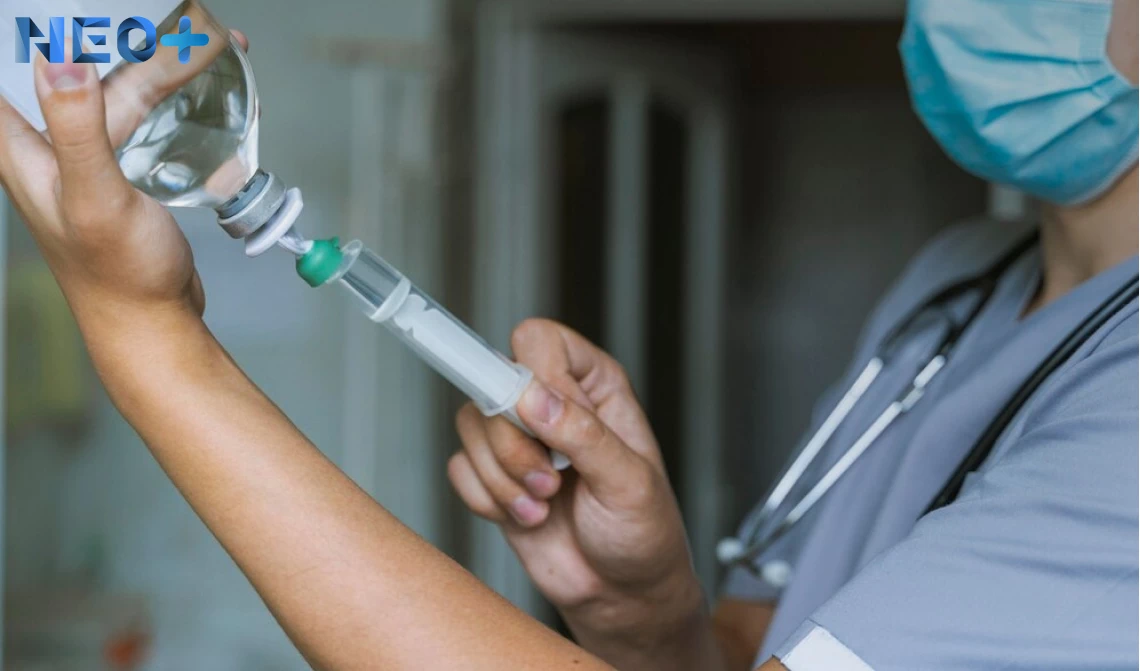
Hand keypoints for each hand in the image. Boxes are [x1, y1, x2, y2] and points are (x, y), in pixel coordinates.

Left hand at [0, 32, 248, 325]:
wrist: (155, 321)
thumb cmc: (119, 275)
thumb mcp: (96, 199)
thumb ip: (77, 129)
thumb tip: (61, 60)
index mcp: (17, 144)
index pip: (6, 62)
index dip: (33, 26)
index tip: (79, 8)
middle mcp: (46, 140)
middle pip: (77, 61)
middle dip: (125, 34)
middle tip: (175, 20)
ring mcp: (87, 151)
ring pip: (120, 83)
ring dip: (165, 61)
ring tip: (213, 45)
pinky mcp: (123, 164)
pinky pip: (147, 112)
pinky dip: (179, 95)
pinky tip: (212, 89)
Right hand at [449, 319, 702, 641]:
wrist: (621, 593)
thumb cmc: (643, 533)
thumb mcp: (628, 482)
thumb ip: (582, 435)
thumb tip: (534, 398)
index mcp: (594, 385)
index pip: (540, 342)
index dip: (536, 378)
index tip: (548, 424)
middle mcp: (552, 402)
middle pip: (493, 383)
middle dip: (517, 445)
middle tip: (553, 481)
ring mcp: (519, 438)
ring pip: (470, 426)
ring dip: (504, 478)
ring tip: (544, 504)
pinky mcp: (494, 475)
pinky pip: (460, 469)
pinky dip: (488, 501)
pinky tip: (527, 517)